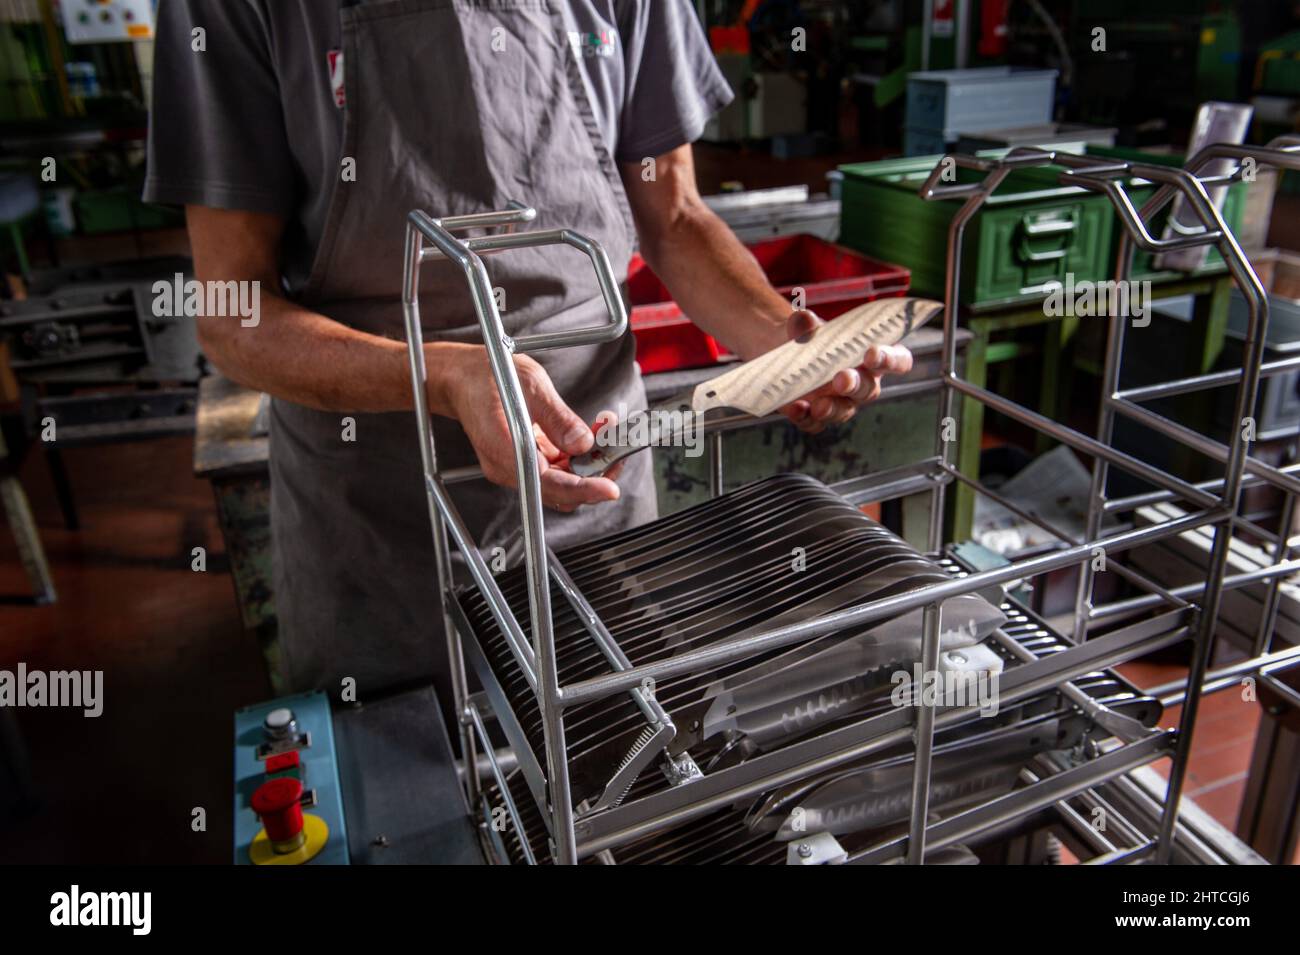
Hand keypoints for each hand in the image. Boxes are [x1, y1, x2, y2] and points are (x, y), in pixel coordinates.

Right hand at [440, 346, 623, 511]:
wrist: (461, 378)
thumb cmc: (488, 375)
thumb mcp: (531, 385)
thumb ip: (558, 419)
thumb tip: (585, 443)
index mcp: (503, 450)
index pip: (548, 483)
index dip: (583, 489)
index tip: (610, 488)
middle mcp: (507, 468)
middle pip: (557, 490)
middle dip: (592, 476)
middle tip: (618, 454)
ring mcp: (514, 467)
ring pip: (559, 482)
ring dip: (586, 467)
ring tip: (606, 438)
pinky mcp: (522, 462)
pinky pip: (553, 470)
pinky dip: (574, 459)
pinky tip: (589, 438)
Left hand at [778, 309, 912, 433]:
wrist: (780, 351)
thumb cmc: (808, 336)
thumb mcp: (806, 326)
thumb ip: (807, 324)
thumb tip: (806, 320)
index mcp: (873, 356)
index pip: (898, 360)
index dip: (891, 359)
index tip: (872, 353)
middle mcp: (862, 382)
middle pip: (869, 390)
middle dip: (856, 384)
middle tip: (842, 379)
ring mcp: (840, 402)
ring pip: (844, 411)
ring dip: (833, 409)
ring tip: (819, 405)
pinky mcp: (816, 415)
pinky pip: (815, 423)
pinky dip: (805, 417)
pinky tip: (795, 408)